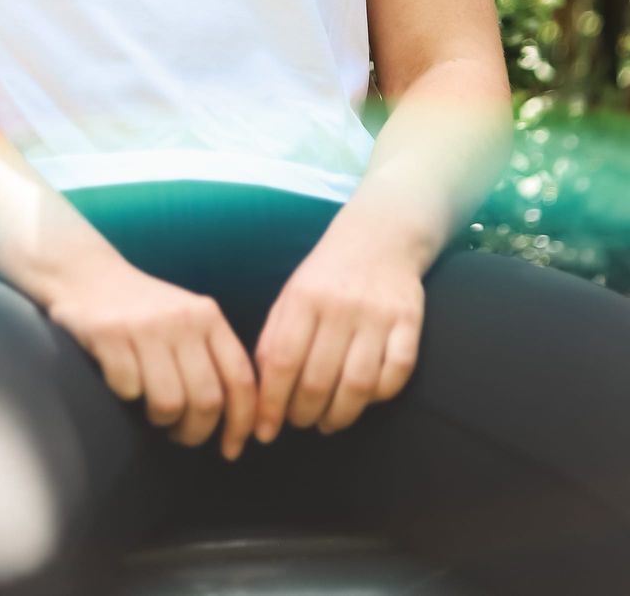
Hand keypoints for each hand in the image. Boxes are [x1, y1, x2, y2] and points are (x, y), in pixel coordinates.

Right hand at [46, 254, 257, 460]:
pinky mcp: (111, 334)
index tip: (232, 449)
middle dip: (195, 433)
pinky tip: (123, 383)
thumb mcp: (187, 319)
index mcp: (208, 317)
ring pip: (170, 404)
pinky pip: (129, 391)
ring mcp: (146, 326)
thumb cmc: (143, 310)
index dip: (242, 423)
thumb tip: (240, 417)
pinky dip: (126, 396)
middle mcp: (183, 319)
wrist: (88, 274)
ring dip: (160, 420)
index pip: (240, 379)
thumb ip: (212, 354)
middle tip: (181, 435)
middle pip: (207, 401)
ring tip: (152, 411)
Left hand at [251, 224, 424, 439]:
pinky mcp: (409, 321)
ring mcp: (377, 314)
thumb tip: (260, 397)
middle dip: (304, 415)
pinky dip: (379, 397)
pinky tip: (363, 399)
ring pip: (359, 385)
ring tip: (328, 422)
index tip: (265, 432)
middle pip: (319, 380)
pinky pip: (396, 374)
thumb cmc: (326, 276)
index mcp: (304, 297)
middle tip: (300, 422)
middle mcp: (340, 305)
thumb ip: (273, 341)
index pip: (283, 362)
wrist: (379, 237)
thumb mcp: (291, 297)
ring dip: (340, 416)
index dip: (272, 404)